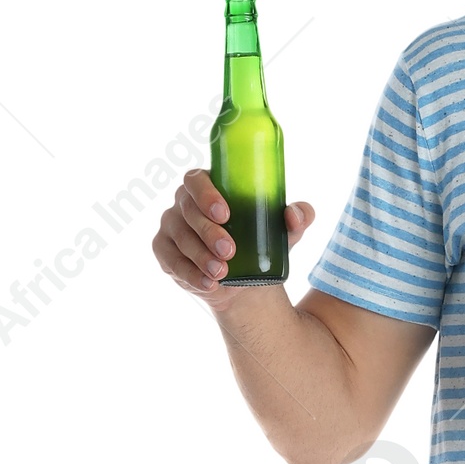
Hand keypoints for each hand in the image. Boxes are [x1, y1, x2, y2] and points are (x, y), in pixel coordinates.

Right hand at [151, 169, 315, 302]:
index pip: (196, 180)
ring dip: (200, 256)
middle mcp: (184, 203)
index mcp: (207, 186)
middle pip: (187, 211)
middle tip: (229, 251)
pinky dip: (190, 274)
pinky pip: (171, 261)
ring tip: (222, 273)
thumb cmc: (261, 243)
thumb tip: (294, 215)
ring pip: (180, 238)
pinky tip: (207, 284)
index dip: (206, 194)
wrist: (246, 281)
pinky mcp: (165, 252)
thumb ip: (299, 217)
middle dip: (208, 231)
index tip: (225, 213)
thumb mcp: (284, 231)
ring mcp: (171, 227)